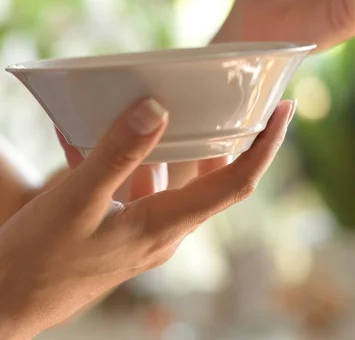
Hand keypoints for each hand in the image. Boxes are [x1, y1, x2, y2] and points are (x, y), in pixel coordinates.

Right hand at [0, 98, 294, 339]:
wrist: (4, 301)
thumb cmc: (39, 260)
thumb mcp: (76, 201)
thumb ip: (118, 154)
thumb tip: (158, 111)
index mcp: (165, 227)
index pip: (236, 182)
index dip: (266, 146)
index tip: (284, 111)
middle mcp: (163, 231)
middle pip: (208, 174)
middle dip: (217, 134)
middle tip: (221, 96)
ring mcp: (141, 230)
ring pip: (169, 174)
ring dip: (161, 141)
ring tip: (144, 105)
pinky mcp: (119, 227)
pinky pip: (131, 183)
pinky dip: (119, 158)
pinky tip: (84, 135)